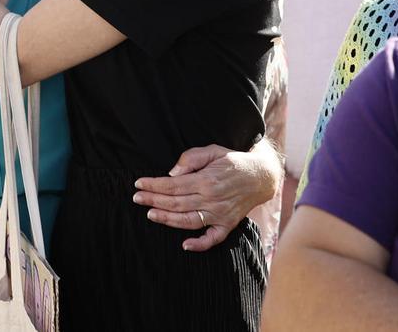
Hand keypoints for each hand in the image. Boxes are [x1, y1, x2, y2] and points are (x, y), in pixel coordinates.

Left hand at [133, 143, 279, 251]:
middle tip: (137, 198)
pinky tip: (184, 245)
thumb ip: (191, 158)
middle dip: (153, 200)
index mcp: (207, 180)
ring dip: (167, 220)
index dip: (154, 185)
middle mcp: (213, 199)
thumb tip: (172, 173)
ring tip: (150, 214)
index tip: (138, 184)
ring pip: (188, 221)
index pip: (173, 185)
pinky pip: (213, 239)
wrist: (261, 177)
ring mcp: (220, 214)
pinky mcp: (227, 224)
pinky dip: (200, 245)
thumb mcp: (213, 150)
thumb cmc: (232, 162)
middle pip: (176, 203)